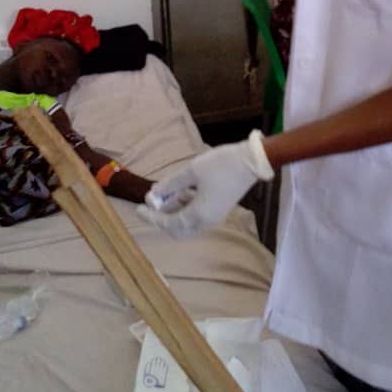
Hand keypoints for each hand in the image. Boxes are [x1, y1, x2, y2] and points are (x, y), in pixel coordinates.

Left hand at [138, 131, 273, 237]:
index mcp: (199, 215)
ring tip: (165, 193)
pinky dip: (184, 207)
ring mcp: (214, 216)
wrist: (253, 161)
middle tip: (151, 205)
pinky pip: (196, 216)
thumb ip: (171, 184)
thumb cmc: (222, 164)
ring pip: (187, 223)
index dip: (152, 217)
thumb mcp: (192, 171)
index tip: (138, 207)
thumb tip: (153, 194)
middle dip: (162, 218)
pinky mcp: (219, 209)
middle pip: (177, 230)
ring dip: (173, 211)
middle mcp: (206, 221)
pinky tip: (181, 191)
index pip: (168, 223)